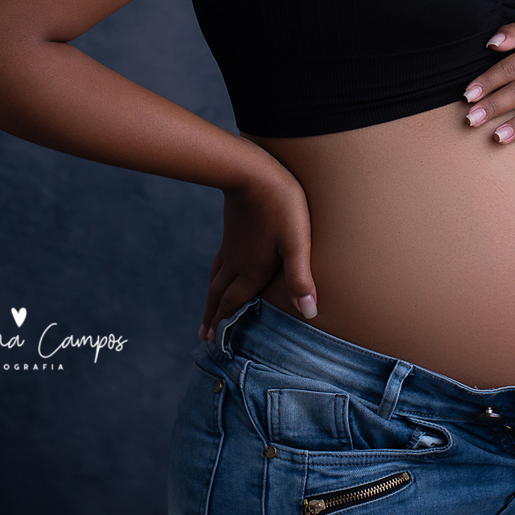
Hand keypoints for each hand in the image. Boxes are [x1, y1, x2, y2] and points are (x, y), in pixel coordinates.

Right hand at [198, 150, 316, 342]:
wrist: (252, 171)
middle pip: (220, 295)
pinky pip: (219, 261)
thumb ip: (300, 277)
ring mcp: (232, 245)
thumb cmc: (281, 205)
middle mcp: (237, 262)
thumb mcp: (297, 242)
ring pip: (216, 278)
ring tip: (207, 310)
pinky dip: (215, 275)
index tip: (214, 343)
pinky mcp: (232, 230)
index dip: (225, 324)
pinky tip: (221, 268)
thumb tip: (310, 313)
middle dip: (214, 317)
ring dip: (211, 298)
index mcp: (251, 270)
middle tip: (203, 336)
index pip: (234, 304)